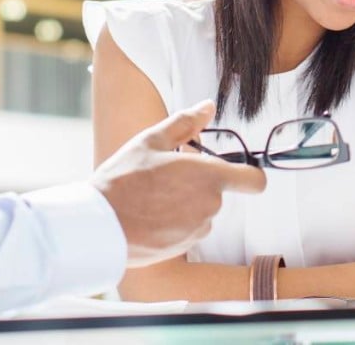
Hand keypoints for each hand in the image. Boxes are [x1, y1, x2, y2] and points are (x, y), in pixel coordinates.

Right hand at [92, 100, 266, 267]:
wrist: (100, 226)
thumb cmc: (125, 180)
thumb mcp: (152, 141)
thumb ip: (186, 122)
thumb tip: (208, 106)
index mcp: (209, 177)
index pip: (254, 181)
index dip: (250, 176)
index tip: (238, 172)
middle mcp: (210, 205)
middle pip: (218, 192)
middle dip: (199, 185)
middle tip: (167, 177)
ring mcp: (198, 229)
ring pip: (202, 212)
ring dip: (186, 205)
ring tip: (153, 198)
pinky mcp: (184, 248)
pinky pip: (188, 232)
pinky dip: (175, 225)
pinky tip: (150, 217)